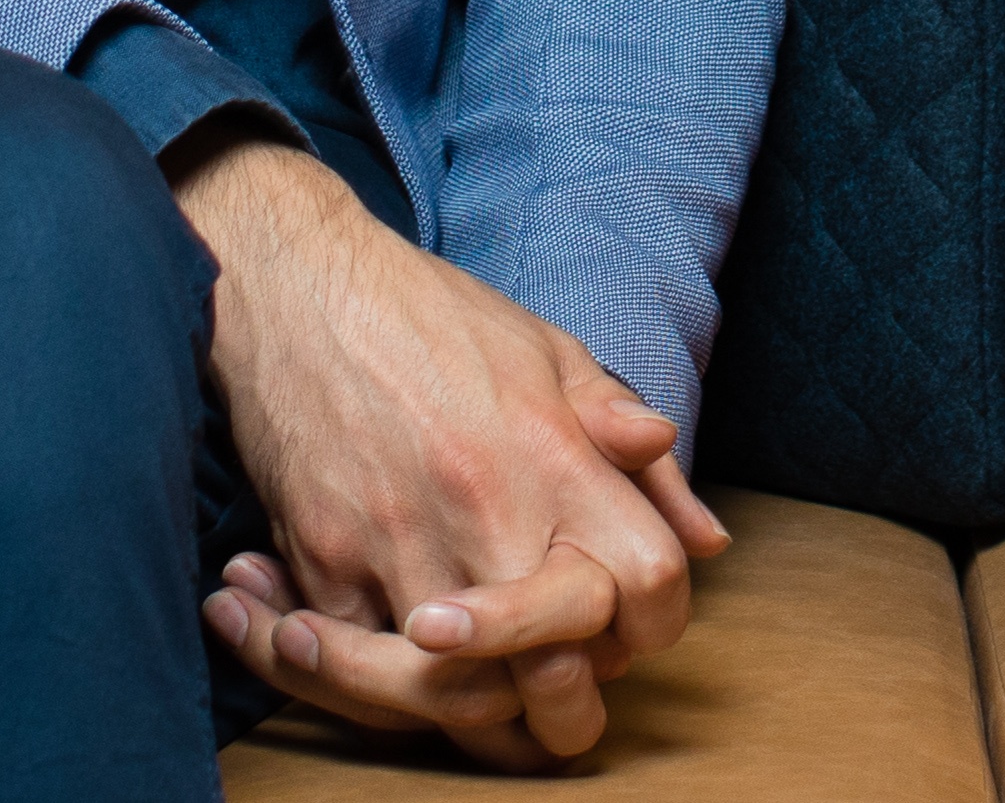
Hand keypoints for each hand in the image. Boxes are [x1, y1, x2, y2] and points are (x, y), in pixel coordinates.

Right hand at [174, 136, 729, 760]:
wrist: (298, 287)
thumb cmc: (432, 320)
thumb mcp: (552, 355)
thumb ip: (630, 449)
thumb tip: (706, 539)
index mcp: (556, 454)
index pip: (649, 582)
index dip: (654, 622)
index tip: (627, 630)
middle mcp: (485, 508)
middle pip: (552, 669)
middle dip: (567, 713)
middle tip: (559, 710)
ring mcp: (398, 543)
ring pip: (454, 693)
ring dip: (474, 716)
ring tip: (481, 708)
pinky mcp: (321, 562)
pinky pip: (359, 671)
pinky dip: (372, 686)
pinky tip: (388, 670)